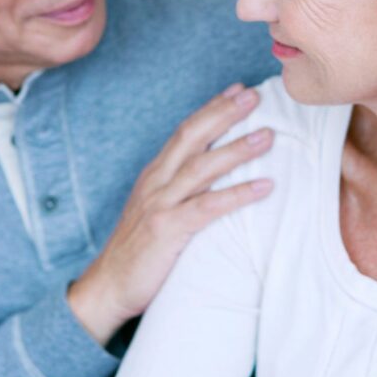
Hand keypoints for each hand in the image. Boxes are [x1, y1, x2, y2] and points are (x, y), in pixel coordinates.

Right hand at [67, 83, 274, 344]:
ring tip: (268, 137)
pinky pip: (207, 208)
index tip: (238, 89)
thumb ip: (180, 189)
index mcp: (155, 174)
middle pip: (192, 137)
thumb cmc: (140, 250)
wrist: (107, 287)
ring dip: (237, 149)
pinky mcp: (166, 230)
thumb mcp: (158, 209)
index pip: (185, 131)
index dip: (212, 108)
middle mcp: (156, 182)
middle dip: (224, 113)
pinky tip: (264, 187)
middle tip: (256, 96)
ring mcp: (160, 204)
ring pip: (202, 167)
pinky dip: (237, 195)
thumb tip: (216, 173)